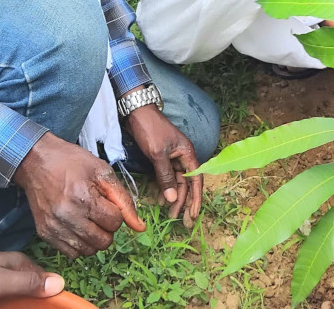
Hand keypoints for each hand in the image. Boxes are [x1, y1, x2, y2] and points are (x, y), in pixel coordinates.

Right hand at [14, 132, 144, 259]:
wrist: (36, 162)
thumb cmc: (71, 162)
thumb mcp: (102, 171)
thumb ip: (123, 199)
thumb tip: (140, 227)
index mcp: (84, 198)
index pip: (115, 222)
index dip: (116, 212)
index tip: (107, 202)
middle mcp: (67, 216)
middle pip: (103, 242)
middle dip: (108, 229)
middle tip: (100, 213)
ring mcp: (54, 227)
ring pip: (88, 251)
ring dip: (94, 238)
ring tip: (89, 220)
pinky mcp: (45, 234)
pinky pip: (71, 253)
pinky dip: (79, 244)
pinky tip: (78, 227)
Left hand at [126, 103, 202, 226]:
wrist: (137, 112)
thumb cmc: (150, 129)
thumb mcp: (158, 153)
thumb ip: (166, 176)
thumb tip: (173, 198)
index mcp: (187, 153)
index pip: (196, 180)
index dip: (196, 198)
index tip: (193, 214)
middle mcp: (183, 157)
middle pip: (188, 184)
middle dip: (185, 202)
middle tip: (181, 221)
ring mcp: (173, 158)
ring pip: (178, 182)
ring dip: (175, 198)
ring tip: (170, 214)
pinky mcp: (162, 158)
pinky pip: (168, 177)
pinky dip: (166, 189)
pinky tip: (162, 200)